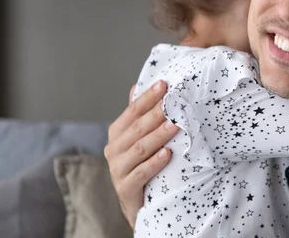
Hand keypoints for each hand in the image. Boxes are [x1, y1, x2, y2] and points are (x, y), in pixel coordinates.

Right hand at [103, 81, 178, 227]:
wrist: (137, 204)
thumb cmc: (141, 164)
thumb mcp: (139, 139)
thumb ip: (138, 116)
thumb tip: (137, 86)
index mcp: (117, 134)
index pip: (132, 111)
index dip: (147, 98)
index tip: (164, 84)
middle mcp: (114, 150)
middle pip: (137, 128)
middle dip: (156, 114)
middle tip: (173, 103)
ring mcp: (117, 170)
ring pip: (139, 149)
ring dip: (158, 136)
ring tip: (174, 126)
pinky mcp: (125, 189)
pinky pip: (140, 174)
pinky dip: (154, 163)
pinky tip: (167, 154)